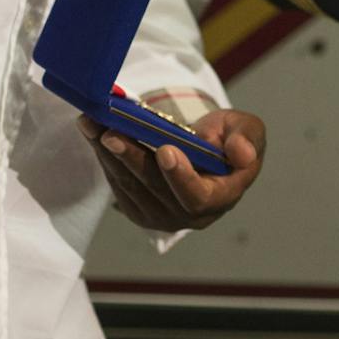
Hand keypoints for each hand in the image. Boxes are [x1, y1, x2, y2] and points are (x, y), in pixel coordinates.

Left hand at [79, 108, 264, 232]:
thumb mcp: (246, 130)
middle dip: (131, 159)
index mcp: (220, 198)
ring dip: (108, 153)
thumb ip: (246, 139)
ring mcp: (160, 215)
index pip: (197, 197)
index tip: (166, 151)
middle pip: (154, 190)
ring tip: (92, 123)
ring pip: (130, 185)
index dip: (180, 177)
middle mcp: (189, 215)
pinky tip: (91, 129)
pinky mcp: (137, 207)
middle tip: (111, 134)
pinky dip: (103, 154)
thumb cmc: (228, 140)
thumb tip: (241, 154)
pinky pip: (117, 182)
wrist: (206, 152)